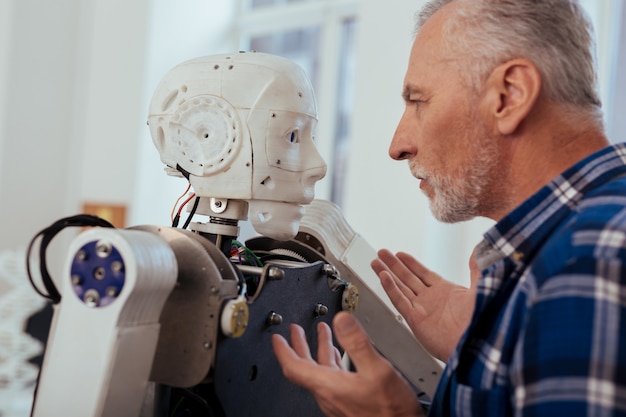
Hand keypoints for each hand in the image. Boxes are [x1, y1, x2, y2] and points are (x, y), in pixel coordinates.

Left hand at [272, 311, 423, 416]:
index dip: (283, 350)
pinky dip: (331, 361)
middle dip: (299, 346)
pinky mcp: (347, 403)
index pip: (294, 366)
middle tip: (294, 331)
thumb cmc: (391, 411)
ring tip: (320, 333)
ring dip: (318, 351)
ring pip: (319, 372)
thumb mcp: (376, 369)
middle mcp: (328, 395)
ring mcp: (337, 400)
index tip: (277, 338)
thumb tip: (342, 319)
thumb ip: (357, 343)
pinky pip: (332, 378)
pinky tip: (338, 355)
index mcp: (328, 385)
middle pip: (304, 368)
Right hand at [371, 249, 477, 360]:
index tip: (399, 254)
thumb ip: (476, 269)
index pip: (423, 273)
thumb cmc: (482, 321)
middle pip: (407, 278)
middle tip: (382, 253)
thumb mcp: (481, 288)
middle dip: (394, 265)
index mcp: (445, 291)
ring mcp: (422, 309)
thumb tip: (479, 250)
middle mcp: (431, 299)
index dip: (411, 263)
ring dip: (387, 274)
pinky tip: (383, 277)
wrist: (478, 345)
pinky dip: (390, 289)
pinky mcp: (416, 320)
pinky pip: (400, 301)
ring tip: (375, 262)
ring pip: (400, 287)